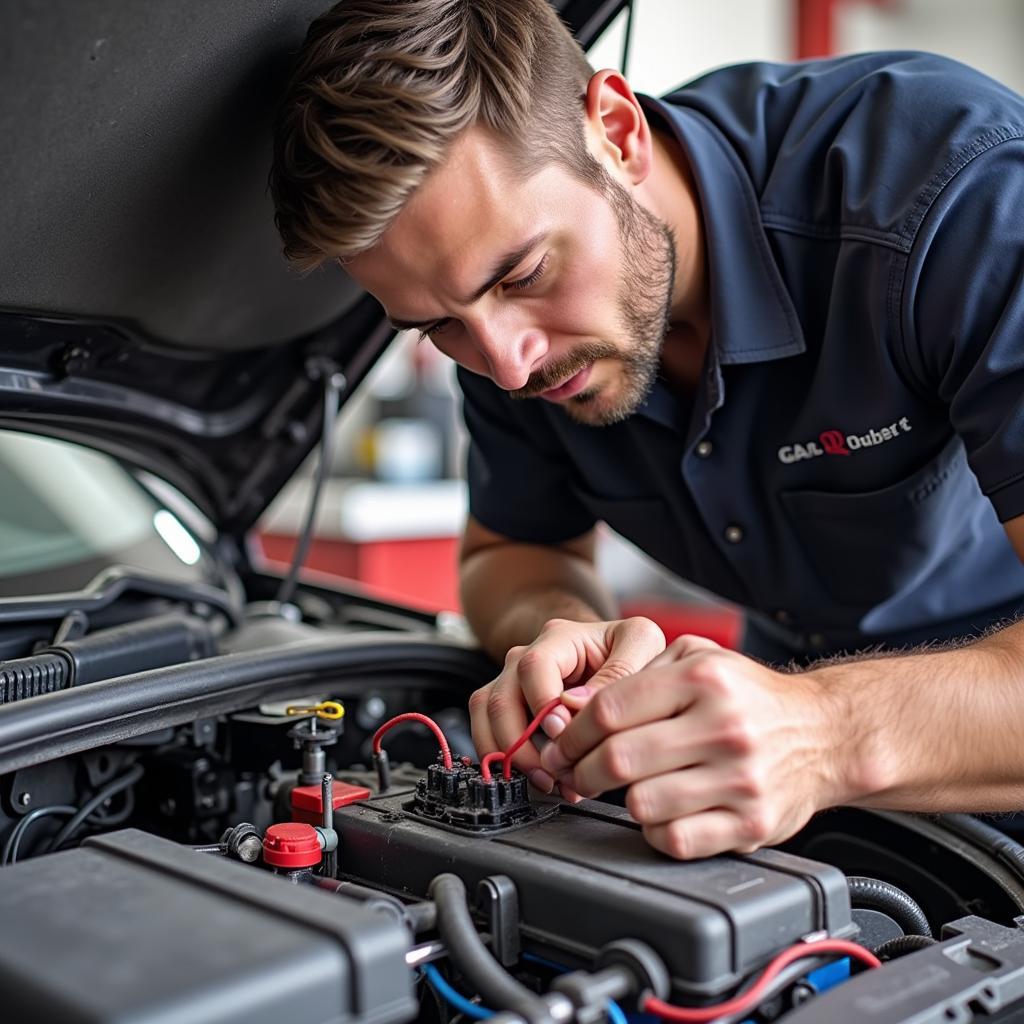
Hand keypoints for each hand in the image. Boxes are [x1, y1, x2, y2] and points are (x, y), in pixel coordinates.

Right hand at [469, 617, 665, 792]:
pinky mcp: (507, 703)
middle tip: (556, 771)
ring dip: (511, 755)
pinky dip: (504, 758)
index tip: (563, 733)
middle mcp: (526, 656)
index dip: (543, 704)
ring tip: (548, 780)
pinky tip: (536, 777)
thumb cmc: (626, 648)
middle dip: (524, 743)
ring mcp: (511, 680)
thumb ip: (621, 669)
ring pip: (487, 716)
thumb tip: (578, 705)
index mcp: (559, 638)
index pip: (534, 667)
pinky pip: (485, 728)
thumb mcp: (641, 643)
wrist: (608, 651)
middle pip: (502, 698)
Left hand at [539, 635, 845, 857]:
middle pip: (618, 759)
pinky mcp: (752, 824)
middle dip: (582, 770)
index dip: (574, 732)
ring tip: (627, 788)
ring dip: (621, 800)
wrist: (826, 733)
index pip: (610, 709)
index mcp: (704, 679)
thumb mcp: (699, 657)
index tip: (563, 743)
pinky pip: (675, 839)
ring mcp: (740, 779)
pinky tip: (662, 812)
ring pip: (641, 803)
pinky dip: (655, 830)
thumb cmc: (750, 696)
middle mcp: (723, 726)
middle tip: (576, 772)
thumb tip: (572, 704)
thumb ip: (638, 672)